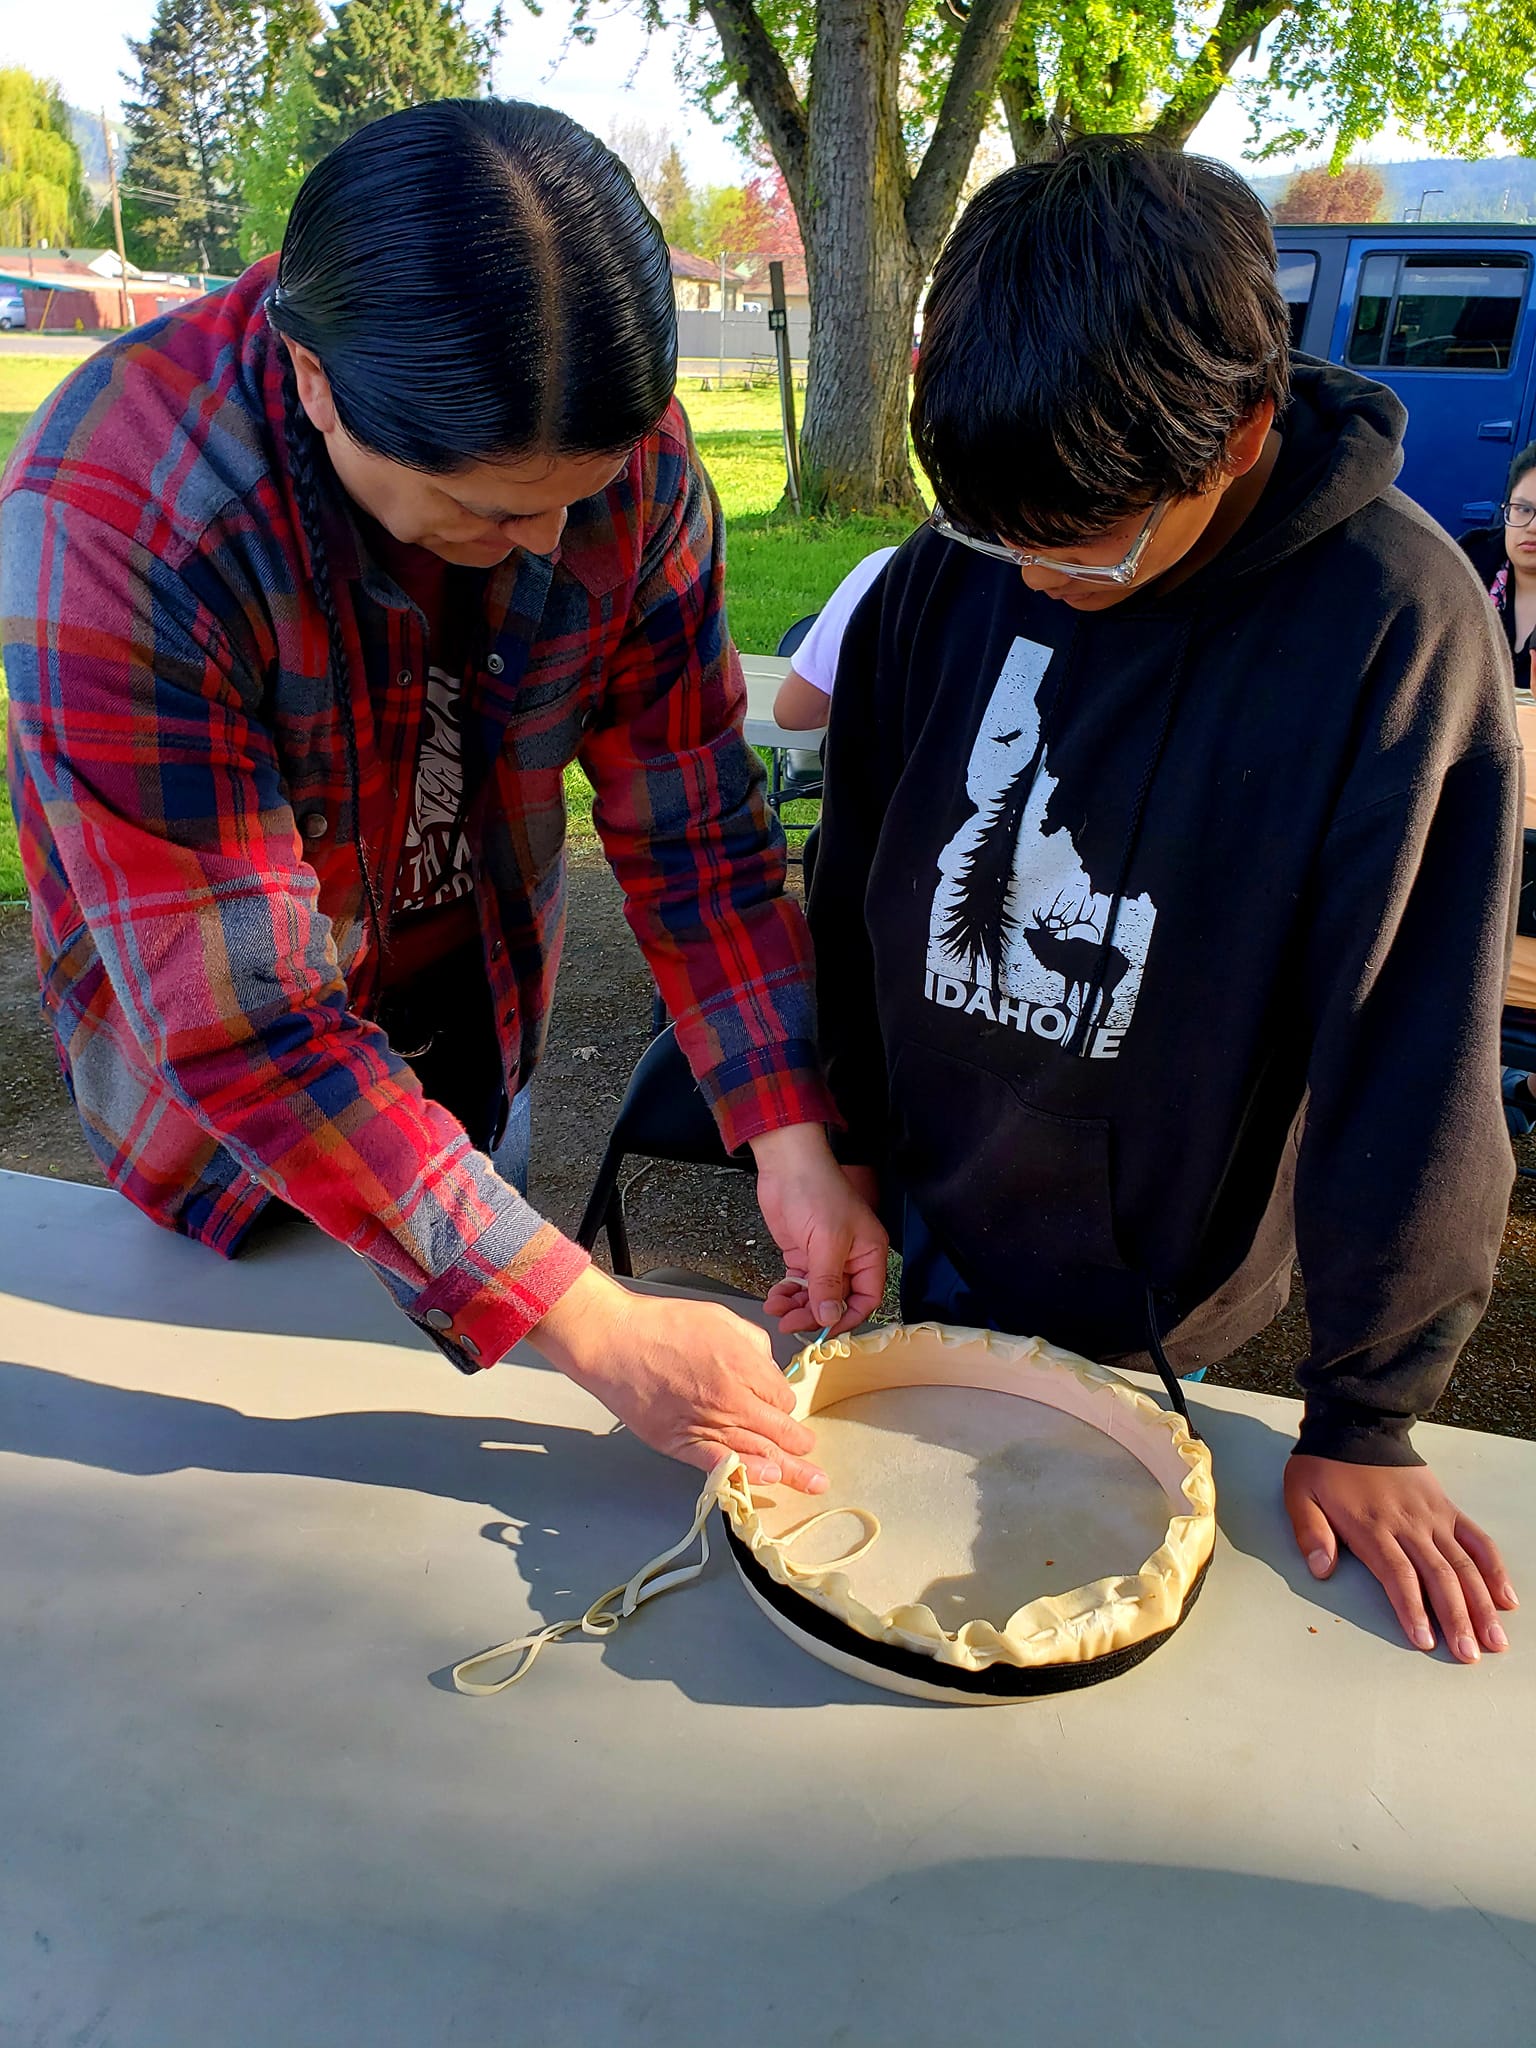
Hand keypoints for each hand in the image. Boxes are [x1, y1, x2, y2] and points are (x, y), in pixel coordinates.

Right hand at [530, 1267, 824, 1491]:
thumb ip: (754, 1344)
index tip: (779, 1406)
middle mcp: (731, 1400)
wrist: (613, 1341)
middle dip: (799, 1444)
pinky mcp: (679, 1443)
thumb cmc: (662, 1325)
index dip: (784, 1402)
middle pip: (780, 1430)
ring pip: (757, 1451)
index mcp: (744, 1367)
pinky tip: (764, 1480)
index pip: (783, 1397)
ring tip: (812, 1483)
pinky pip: (718, 1464)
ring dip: (789, 1470)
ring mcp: (705, 1424)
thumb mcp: (721, 1318)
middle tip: (812, 1456)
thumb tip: (768, 1370)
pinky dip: (743, 1474)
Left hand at [749, 1125, 887, 1335]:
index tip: (824, 1330)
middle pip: (838, 1300)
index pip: (867, 1298)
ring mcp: (824, 1257)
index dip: (848, 1317)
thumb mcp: (827, 1241)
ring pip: (815, 1295)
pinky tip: (775, 1299)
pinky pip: (798, 1284)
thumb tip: (830, 1317)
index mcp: (869, 1253)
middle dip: (815, 1314)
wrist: (786, 1164)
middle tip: (793, 1324)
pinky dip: (787, 1294)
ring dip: (797, 1307)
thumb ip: (828, 1282)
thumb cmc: (816, 1190)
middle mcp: (850, 1258)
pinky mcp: (802, 1254)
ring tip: (779, 1311)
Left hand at [1285, 1454, 1517, 1660]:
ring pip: (1464, 1565)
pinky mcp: (1448, 1508)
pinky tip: (1506, 1598)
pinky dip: (1494, 1568)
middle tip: (1468, 1655)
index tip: (1425, 1640)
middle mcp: (1409, 1524)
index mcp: (1372, 1526)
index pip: (1399, 1575)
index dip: (1413, 1609)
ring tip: (1494, 1639)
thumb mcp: (1300, 1493)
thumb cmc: (1326, 1465)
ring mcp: (1433, 1517)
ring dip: (1481, 1604)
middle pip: (1439, 1577)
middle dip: (1456, 1619)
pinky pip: (1477, 1540)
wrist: (1357, 1424)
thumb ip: (1310, 1532)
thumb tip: (1321, 1570)